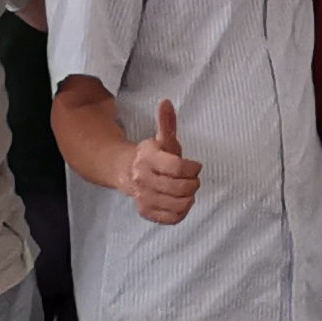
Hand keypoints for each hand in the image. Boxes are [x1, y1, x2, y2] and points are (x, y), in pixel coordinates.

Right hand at [128, 97, 202, 224]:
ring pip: (178, 204)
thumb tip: (166, 102)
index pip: (178, 168)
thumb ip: (167, 122)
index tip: (195, 166)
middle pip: (180, 187)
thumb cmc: (152, 156)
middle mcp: (143, 179)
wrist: (126, 172)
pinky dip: (181, 212)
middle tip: (192, 179)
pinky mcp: (146, 212)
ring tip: (186, 191)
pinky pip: (171, 218)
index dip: (193, 168)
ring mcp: (144, 197)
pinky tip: (180, 202)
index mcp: (149, 159)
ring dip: (189, 197)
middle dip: (193, 183)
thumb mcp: (162, 139)